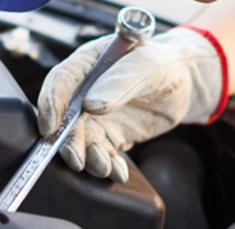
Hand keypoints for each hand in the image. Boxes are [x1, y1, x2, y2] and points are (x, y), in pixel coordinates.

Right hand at [37, 26, 227, 182]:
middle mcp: (85, 90)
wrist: (184, 82)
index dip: (51, 104)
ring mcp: (95, 114)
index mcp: (87, 63)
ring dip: (88, 157)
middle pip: (65, 117)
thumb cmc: (164, 63)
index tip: (50, 129)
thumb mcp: (146, 65)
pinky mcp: (109, 133)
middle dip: (68, 141)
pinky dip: (107, 165)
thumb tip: (89, 106)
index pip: (60, 81)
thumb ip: (119, 82)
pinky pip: (101, 153)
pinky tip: (118, 172)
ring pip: (81, 140)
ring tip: (105, 166)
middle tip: (77, 160)